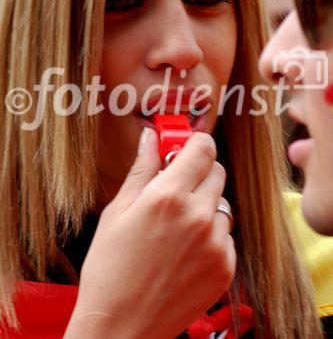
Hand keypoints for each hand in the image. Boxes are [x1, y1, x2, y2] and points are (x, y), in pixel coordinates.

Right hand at [65, 128, 235, 338]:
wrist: (121, 326)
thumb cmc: (110, 267)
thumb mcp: (118, 211)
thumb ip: (141, 169)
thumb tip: (151, 138)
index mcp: (169, 196)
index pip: (203, 149)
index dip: (196, 143)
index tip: (187, 147)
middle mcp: (198, 216)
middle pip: (217, 171)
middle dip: (199, 172)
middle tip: (177, 187)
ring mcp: (216, 243)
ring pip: (223, 204)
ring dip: (206, 206)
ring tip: (179, 226)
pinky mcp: (226, 267)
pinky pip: (226, 235)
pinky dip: (211, 236)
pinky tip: (186, 251)